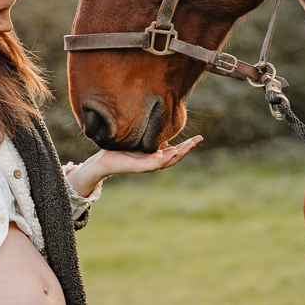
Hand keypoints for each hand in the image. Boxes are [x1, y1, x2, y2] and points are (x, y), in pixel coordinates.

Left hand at [66, 136, 202, 195]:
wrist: (104, 161)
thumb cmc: (120, 151)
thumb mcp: (139, 142)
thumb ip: (152, 140)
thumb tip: (163, 137)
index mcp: (155, 155)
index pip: (175, 150)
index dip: (187, 144)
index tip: (198, 137)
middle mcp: (154, 161)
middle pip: (176, 155)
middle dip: (188, 148)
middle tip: (199, 139)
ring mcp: (149, 165)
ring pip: (169, 160)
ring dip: (181, 153)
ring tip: (191, 145)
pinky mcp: (141, 168)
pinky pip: (157, 163)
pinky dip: (166, 158)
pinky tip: (174, 151)